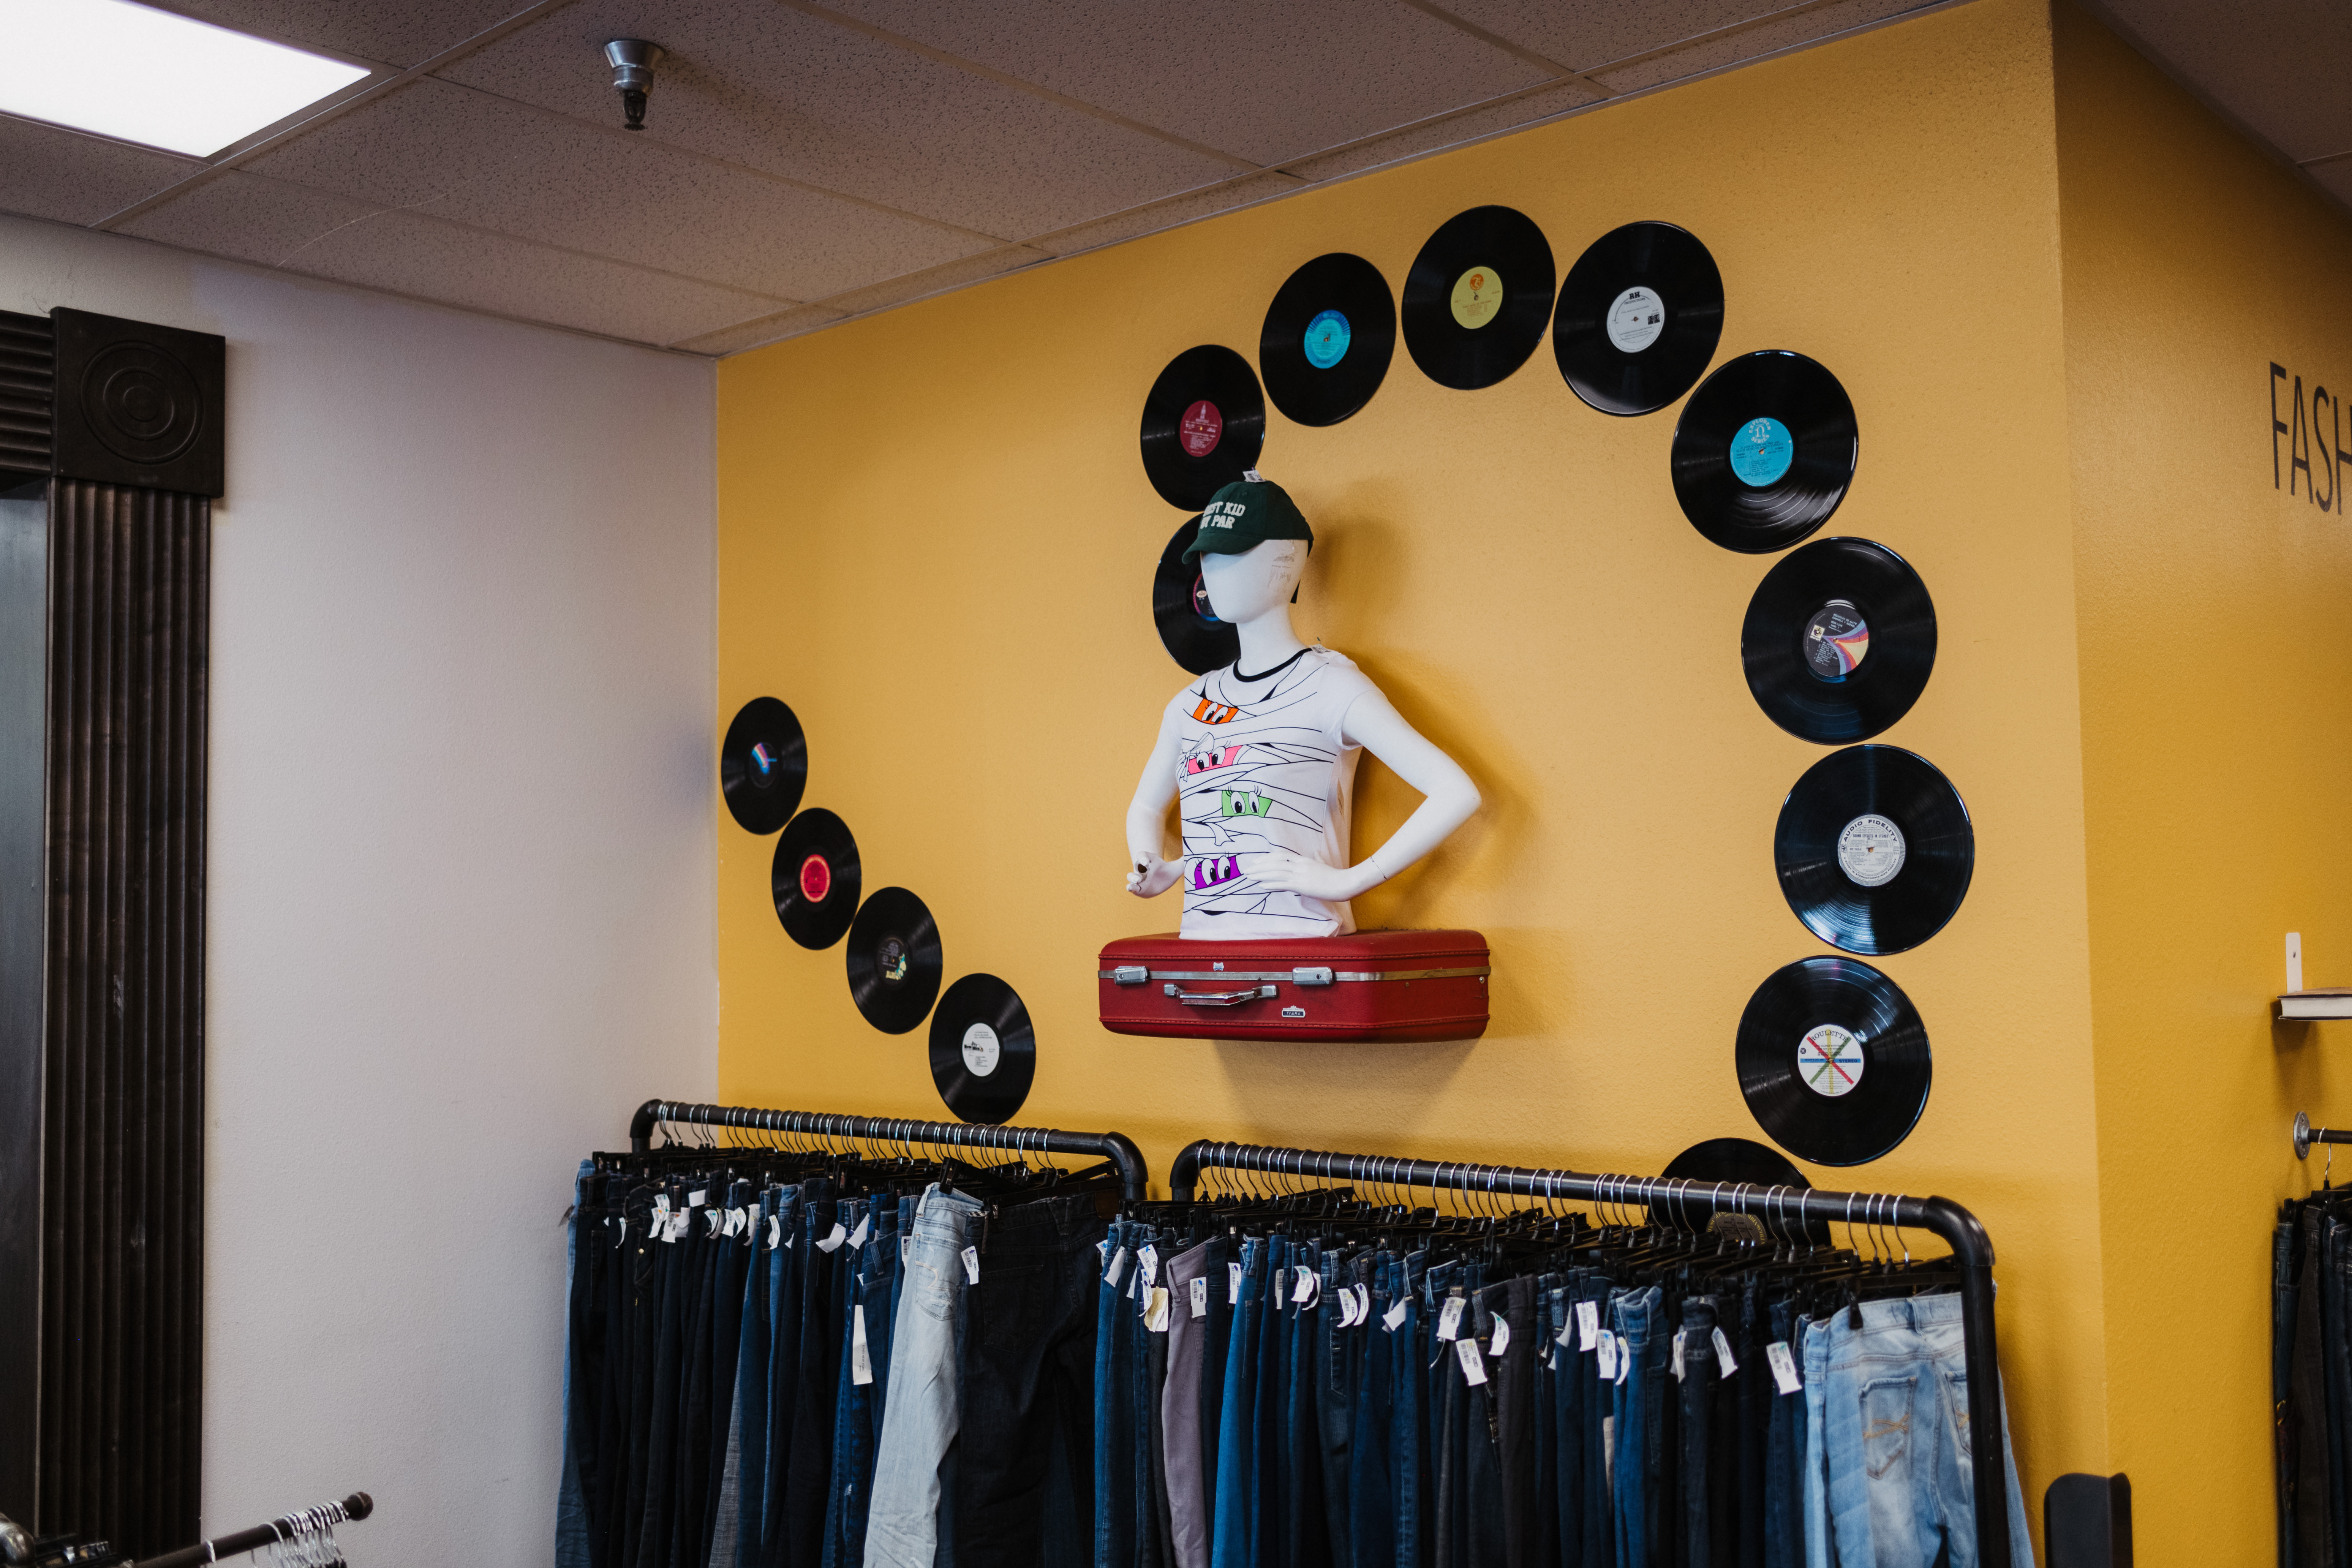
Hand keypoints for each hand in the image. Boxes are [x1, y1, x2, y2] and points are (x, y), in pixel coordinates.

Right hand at [1126, 857, 1181, 897]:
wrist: (1162, 883)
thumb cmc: (1168, 873)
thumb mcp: (1177, 867)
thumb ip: (1184, 861)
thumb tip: (1198, 854)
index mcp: (1151, 861)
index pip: (1143, 855)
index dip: (1143, 857)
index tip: (1147, 862)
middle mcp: (1143, 869)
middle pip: (1136, 865)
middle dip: (1136, 868)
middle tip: (1140, 875)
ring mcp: (1139, 878)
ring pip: (1131, 876)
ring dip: (1132, 878)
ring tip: (1137, 881)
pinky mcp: (1138, 888)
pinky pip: (1131, 887)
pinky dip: (1130, 887)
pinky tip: (1130, 889)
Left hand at [1249, 850, 1376, 902]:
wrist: (1344, 883)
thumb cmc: (1334, 876)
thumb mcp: (1322, 866)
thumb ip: (1315, 860)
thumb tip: (1314, 856)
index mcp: (1303, 860)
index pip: (1281, 856)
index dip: (1267, 858)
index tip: (1256, 861)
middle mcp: (1299, 866)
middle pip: (1275, 864)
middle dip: (1259, 867)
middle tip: (1246, 870)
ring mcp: (1300, 875)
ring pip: (1276, 873)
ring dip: (1261, 875)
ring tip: (1249, 877)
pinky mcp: (1302, 886)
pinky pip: (1283, 884)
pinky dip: (1271, 884)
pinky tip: (1261, 885)